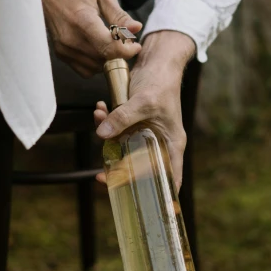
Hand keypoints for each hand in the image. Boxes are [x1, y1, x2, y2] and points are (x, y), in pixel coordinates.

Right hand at [34, 0, 141, 76]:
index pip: (108, 48)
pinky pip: (85, 70)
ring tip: (109, 41)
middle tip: (123, 40)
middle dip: (119, 54)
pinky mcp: (60, 54)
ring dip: (107, 59)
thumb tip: (136, 29)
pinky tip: (97, 47)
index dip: (126, 51)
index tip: (135, 45)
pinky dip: (95, 63)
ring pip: (96, 68)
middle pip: (104, 60)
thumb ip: (120, 15)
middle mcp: (71, 38)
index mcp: (83, 21)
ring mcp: (64, 48)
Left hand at [94, 31, 195, 189]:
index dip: (164, 197)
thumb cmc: (161, 82)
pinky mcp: (132, 121)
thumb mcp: (144, 102)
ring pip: (123, 148)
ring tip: (98, 117)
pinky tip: (99, 108)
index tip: (154, 211)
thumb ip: (123, 118)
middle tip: (101, 177)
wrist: (157, 60)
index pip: (171, 177)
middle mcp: (158, 143)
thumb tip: (101, 133)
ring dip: (107, 137)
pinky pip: (116, 130)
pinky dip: (105, 121)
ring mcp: (144, 132)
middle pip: (140, 168)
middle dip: (119, 170)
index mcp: (172, 145)